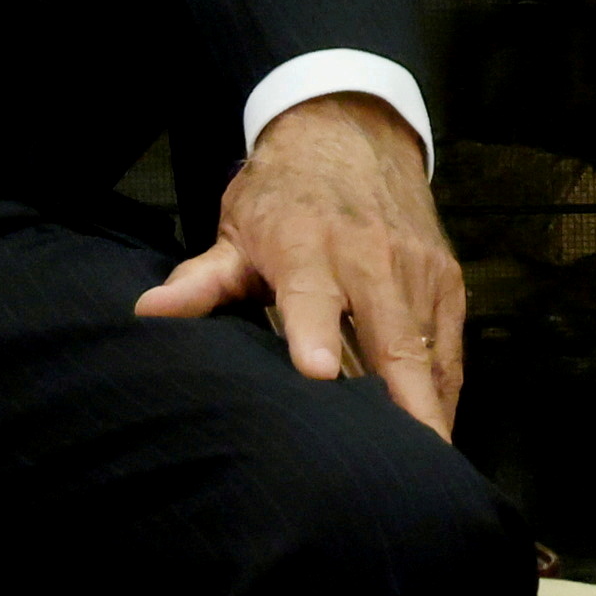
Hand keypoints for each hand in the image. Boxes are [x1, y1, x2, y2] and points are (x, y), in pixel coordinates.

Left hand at [140, 94, 464, 434]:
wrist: (352, 133)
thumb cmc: (283, 194)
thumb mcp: (236, 231)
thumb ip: (201, 281)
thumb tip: (146, 314)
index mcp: (307, 244)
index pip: (310, 294)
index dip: (313, 332)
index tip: (315, 372)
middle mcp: (370, 255)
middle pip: (392, 336)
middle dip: (405, 398)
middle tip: (411, 457)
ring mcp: (416, 268)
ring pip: (429, 349)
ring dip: (430, 407)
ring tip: (426, 463)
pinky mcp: (447, 278)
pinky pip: (449, 346)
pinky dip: (444, 389)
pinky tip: (436, 430)